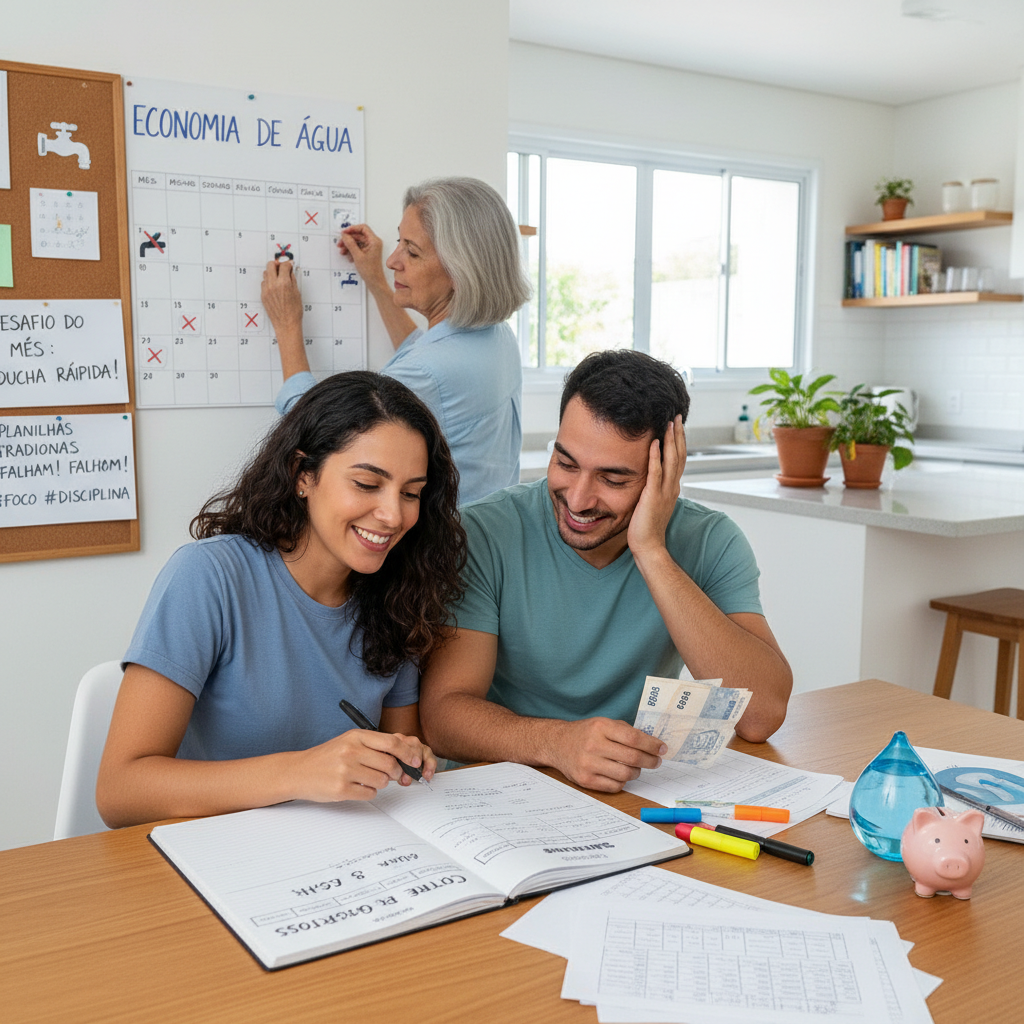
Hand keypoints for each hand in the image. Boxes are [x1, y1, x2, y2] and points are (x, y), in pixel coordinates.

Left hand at [261, 259, 303, 336]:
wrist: (286, 324)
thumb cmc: (294, 311)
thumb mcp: (297, 293)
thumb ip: (292, 279)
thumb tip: (290, 271)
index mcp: (284, 283)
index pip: (283, 266)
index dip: (288, 264)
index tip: (290, 265)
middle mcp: (273, 285)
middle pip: (270, 265)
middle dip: (277, 265)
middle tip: (281, 268)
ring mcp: (266, 290)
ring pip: (266, 273)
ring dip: (272, 273)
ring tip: (279, 279)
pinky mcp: (263, 295)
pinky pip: (264, 283)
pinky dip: (269, 282)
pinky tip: (275, 287)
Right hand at [288, 730, 435, 802]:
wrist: (298, 771)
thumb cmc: (327, 757)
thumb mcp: (349, 741)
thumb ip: (374, 744)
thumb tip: (405, 752)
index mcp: (356, 736)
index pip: (392, 743)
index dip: (408, 754)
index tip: (415, 761)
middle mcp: (351, 751)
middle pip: (390, 764)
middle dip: (396, 772)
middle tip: (393, 775)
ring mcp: (346, 770)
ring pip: (382, 781)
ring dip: (381, 783)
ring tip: (367, 779)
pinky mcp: (341, 789)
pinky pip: (370, 794)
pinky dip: (368, 792)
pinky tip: (357, 787)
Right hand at [339, 224, 387, 291]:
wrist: (375, 282)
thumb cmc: (370, 271)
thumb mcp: (357, 256)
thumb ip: (350, 244)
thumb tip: (344, 235)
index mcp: (374, 241)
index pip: (363, 228)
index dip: (352, 229)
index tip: (344, 233)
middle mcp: (373, 243)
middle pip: (358, 235)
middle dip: (348, 239)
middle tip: (340, 243)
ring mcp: (370, 248)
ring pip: (357, 242)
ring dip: (348, 246)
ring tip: (342, 252)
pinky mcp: (367, 253)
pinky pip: (358, 248)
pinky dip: (352, 251)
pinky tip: (348, 257)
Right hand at [548, 718, 665, 792]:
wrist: (557, 744)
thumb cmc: (586, 733)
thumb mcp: (604, 723)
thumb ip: (626, 732)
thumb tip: (653, 744)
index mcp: (601, 727)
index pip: (634, 738)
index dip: (652, 745)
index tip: (662, 749)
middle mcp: (593, 745)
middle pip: (632, 757)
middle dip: (650, 761)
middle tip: (656, 761)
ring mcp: (588, 764)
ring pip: (626, 774)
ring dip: (637, 772)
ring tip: (636, 768)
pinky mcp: (585, 780)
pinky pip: (614, 785)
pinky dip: (622, 781)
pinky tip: (620, 774)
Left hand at [627, 415, 685, 557]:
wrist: (649, 546)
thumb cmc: (647, 527)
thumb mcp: (653, 503)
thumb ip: (654, 489)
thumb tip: (650, 479)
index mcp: (672, 488)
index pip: (678, 460)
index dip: (679, 442)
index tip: (678, 426)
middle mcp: (672, 487)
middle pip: (679, 455)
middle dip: (679, 435)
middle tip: (678, 416)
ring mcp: (664, 491)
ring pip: (671, 460)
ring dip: (671, 440)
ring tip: (671, 423)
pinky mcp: (653, 496)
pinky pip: (655, 472)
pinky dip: (656, 456)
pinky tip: (655, 442)